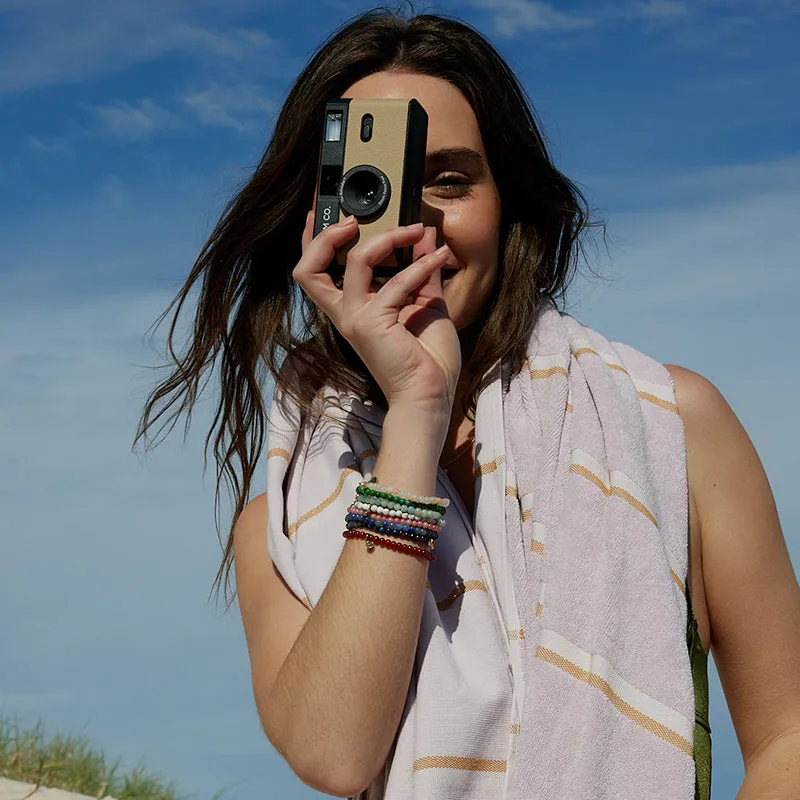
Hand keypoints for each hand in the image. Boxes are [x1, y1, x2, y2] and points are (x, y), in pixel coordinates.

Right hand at [292, 212, 461, 412]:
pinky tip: (439, 256)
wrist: (430, 394)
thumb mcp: (426, 304)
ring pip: (354, 261)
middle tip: (355, 219)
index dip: (312, 241)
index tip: (323, 213)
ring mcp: (355, 319)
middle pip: (308, 269)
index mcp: (352, 310)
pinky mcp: (373, 324)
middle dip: (325, 236)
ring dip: (388, 237)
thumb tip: (425, 233)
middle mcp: (346, 314)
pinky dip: (421, 264)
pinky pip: (396, 282)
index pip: (315, 274)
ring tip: (414, 229)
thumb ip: (422, 270)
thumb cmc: (427, 358)